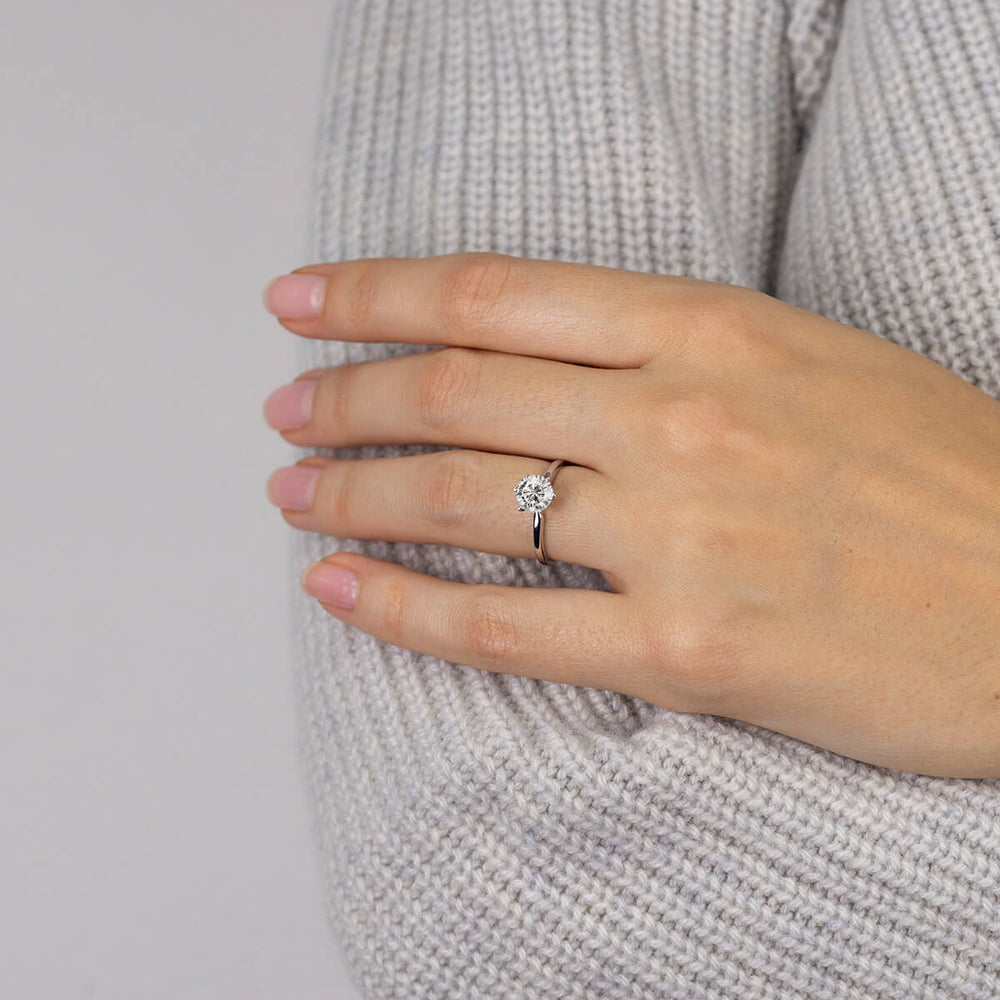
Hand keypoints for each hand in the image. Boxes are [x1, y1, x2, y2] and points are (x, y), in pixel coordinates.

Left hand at [261, 252, 999, 778]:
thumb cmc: (937, 473)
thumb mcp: (802, 357)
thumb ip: (664, 347)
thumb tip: (533, 360)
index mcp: (711, 327)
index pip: (488, 294)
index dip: (372, 294)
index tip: (300, 305)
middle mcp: (680, 419)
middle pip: (454, 393)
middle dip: (344, 399)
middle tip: (285, 410)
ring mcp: (680, 539)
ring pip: (461, 504)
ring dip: (351, 493)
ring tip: (292, 493)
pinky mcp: (686, 655)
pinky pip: (502, 630)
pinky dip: (400, 608)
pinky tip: (337, 587)